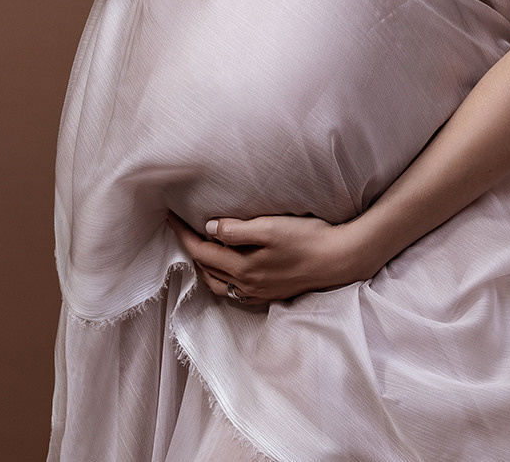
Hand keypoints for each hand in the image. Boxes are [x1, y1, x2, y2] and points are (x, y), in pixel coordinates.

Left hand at [169, 212, 381, 307]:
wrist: (339, 260)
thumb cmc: (307, 239)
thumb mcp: (269, 227)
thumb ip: (236, 230)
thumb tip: (209, 229)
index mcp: (243, 269)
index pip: (201, 251)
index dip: (183, 233)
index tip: (170, 216)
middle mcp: (247, 286)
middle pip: (206, 269)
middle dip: (190, 248)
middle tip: (181, 228)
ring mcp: (259, 293)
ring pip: (219, 284)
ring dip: (204, 266)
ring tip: (198, 247)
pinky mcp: (271, 294)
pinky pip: (235, 292)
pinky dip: (222, 280)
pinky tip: (226, 270)